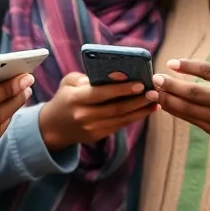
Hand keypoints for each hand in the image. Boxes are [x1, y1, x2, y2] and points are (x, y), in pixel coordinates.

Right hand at [38, 73, 158, 149]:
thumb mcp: (69, 83)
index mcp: (76, 99)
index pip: (101, 93)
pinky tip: (146, 110)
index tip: (140, 83)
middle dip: (138, 100)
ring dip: (141, 110)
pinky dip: (135, 117)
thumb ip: (88, 78)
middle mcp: (84, 115)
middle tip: (154, 91)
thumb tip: (115, 75)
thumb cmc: (65, 98)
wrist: (53, 128)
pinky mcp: (98, 135)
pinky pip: (120, 125)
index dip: (121, 89)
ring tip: (156, 101)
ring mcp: (92, 128)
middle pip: (116, 108)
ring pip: (122, 118)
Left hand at [148, 59, 209, 146]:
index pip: (208, 72)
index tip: (169, 63)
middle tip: (155, 79)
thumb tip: (177, 73)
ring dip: (168, 101)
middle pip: (195, 93)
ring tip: (153, 93)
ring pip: (190, 110)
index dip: (188, 66)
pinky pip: (192, 120)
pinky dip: (176, 112)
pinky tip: (165, 104)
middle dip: (171, 86)